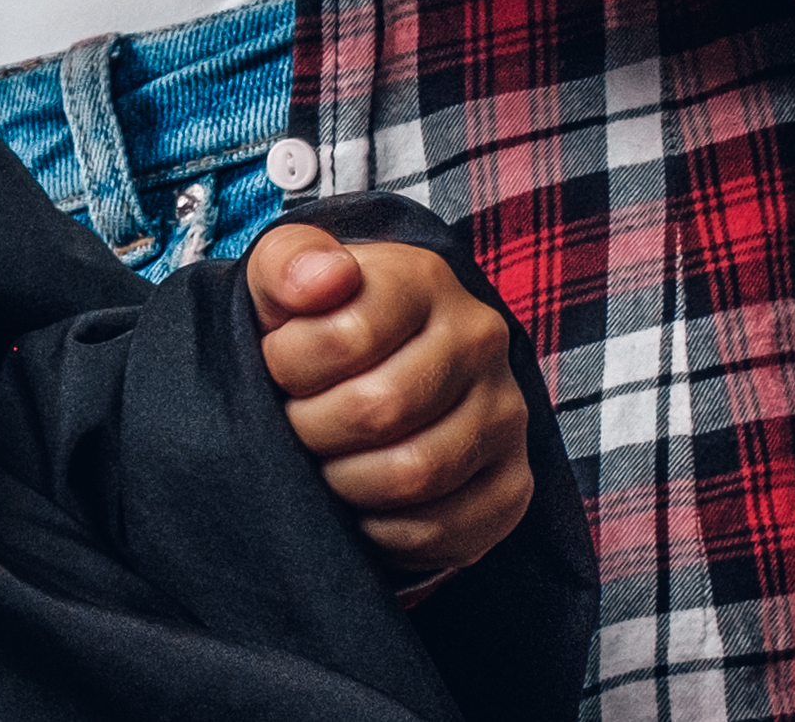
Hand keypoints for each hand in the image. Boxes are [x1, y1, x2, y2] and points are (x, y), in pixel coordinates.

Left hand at [247, 223, 536, 587]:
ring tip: (329, 460)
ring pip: (414, 475)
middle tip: (299, 421)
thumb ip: (288, 263)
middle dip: (312, 428)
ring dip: (346, 482)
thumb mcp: (283, 278)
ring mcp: (507, 414)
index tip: (280, 365)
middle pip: (378, 410)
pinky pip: (446, 530)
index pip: (344, 337)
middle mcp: (480, 340)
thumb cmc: (315, 323)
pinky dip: (387, 531)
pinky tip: (364, 503)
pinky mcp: (513, 484)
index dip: (290, 365)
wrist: (368, 373)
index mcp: (423, 280)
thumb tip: (326, 278)